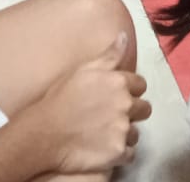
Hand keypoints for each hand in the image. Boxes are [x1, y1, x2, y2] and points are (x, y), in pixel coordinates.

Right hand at [29, 35, 150, 173]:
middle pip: (144, 108)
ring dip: (126, 133)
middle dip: (133, 111)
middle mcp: (125, 104)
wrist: (45, 133)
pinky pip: (130, 154)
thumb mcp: (83, 70)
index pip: (141, 85)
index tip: (119, 96)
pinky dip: (121, 152)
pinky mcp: (118, 152)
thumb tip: (125, 36)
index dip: (132, 90)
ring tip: (107, 134)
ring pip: (136, 132)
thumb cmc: (61, 98)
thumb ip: (109, 55)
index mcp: (119, 82)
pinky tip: (106, 148)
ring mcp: (123, 130)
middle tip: (114, 116)